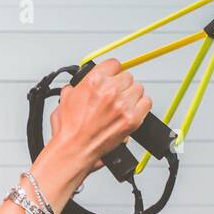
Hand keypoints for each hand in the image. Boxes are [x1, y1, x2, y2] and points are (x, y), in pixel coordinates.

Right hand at [47, 59, 151, 175]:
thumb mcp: (66, 99)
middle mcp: (110, 90)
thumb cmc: (70, 129)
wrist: (75, 149)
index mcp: (94, 81)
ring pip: (138, 88)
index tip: (112, 77)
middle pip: (127, 76)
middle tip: (115, 95)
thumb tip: (81, 85)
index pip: (114, 64)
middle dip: (121, 85)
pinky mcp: (132, 119)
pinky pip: (146, 103)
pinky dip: (141, 106)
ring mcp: (122, 105)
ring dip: (131, 95)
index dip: (112, 71)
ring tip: (122, 104)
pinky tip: (131, 111)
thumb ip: (78, 86)